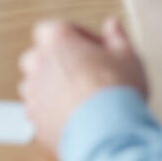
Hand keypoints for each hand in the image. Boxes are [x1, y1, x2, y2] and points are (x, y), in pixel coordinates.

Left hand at [18, 18, 148, 155]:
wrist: (108, 134)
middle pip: (38, 56)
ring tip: (79, 98)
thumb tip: (112, 27)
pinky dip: (50, 113)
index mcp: (58, 41)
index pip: (52, 29)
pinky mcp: (34, 120)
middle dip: (57, 62)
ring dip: (51, 88)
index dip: (74, 37)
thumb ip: (116, 37)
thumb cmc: (117, 93)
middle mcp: (39, 64)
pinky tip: (74, 117)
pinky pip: (38, 112)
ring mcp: (33, 93)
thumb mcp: (127, 56)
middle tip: (84, 72)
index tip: (92, 48)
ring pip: (34, 85)